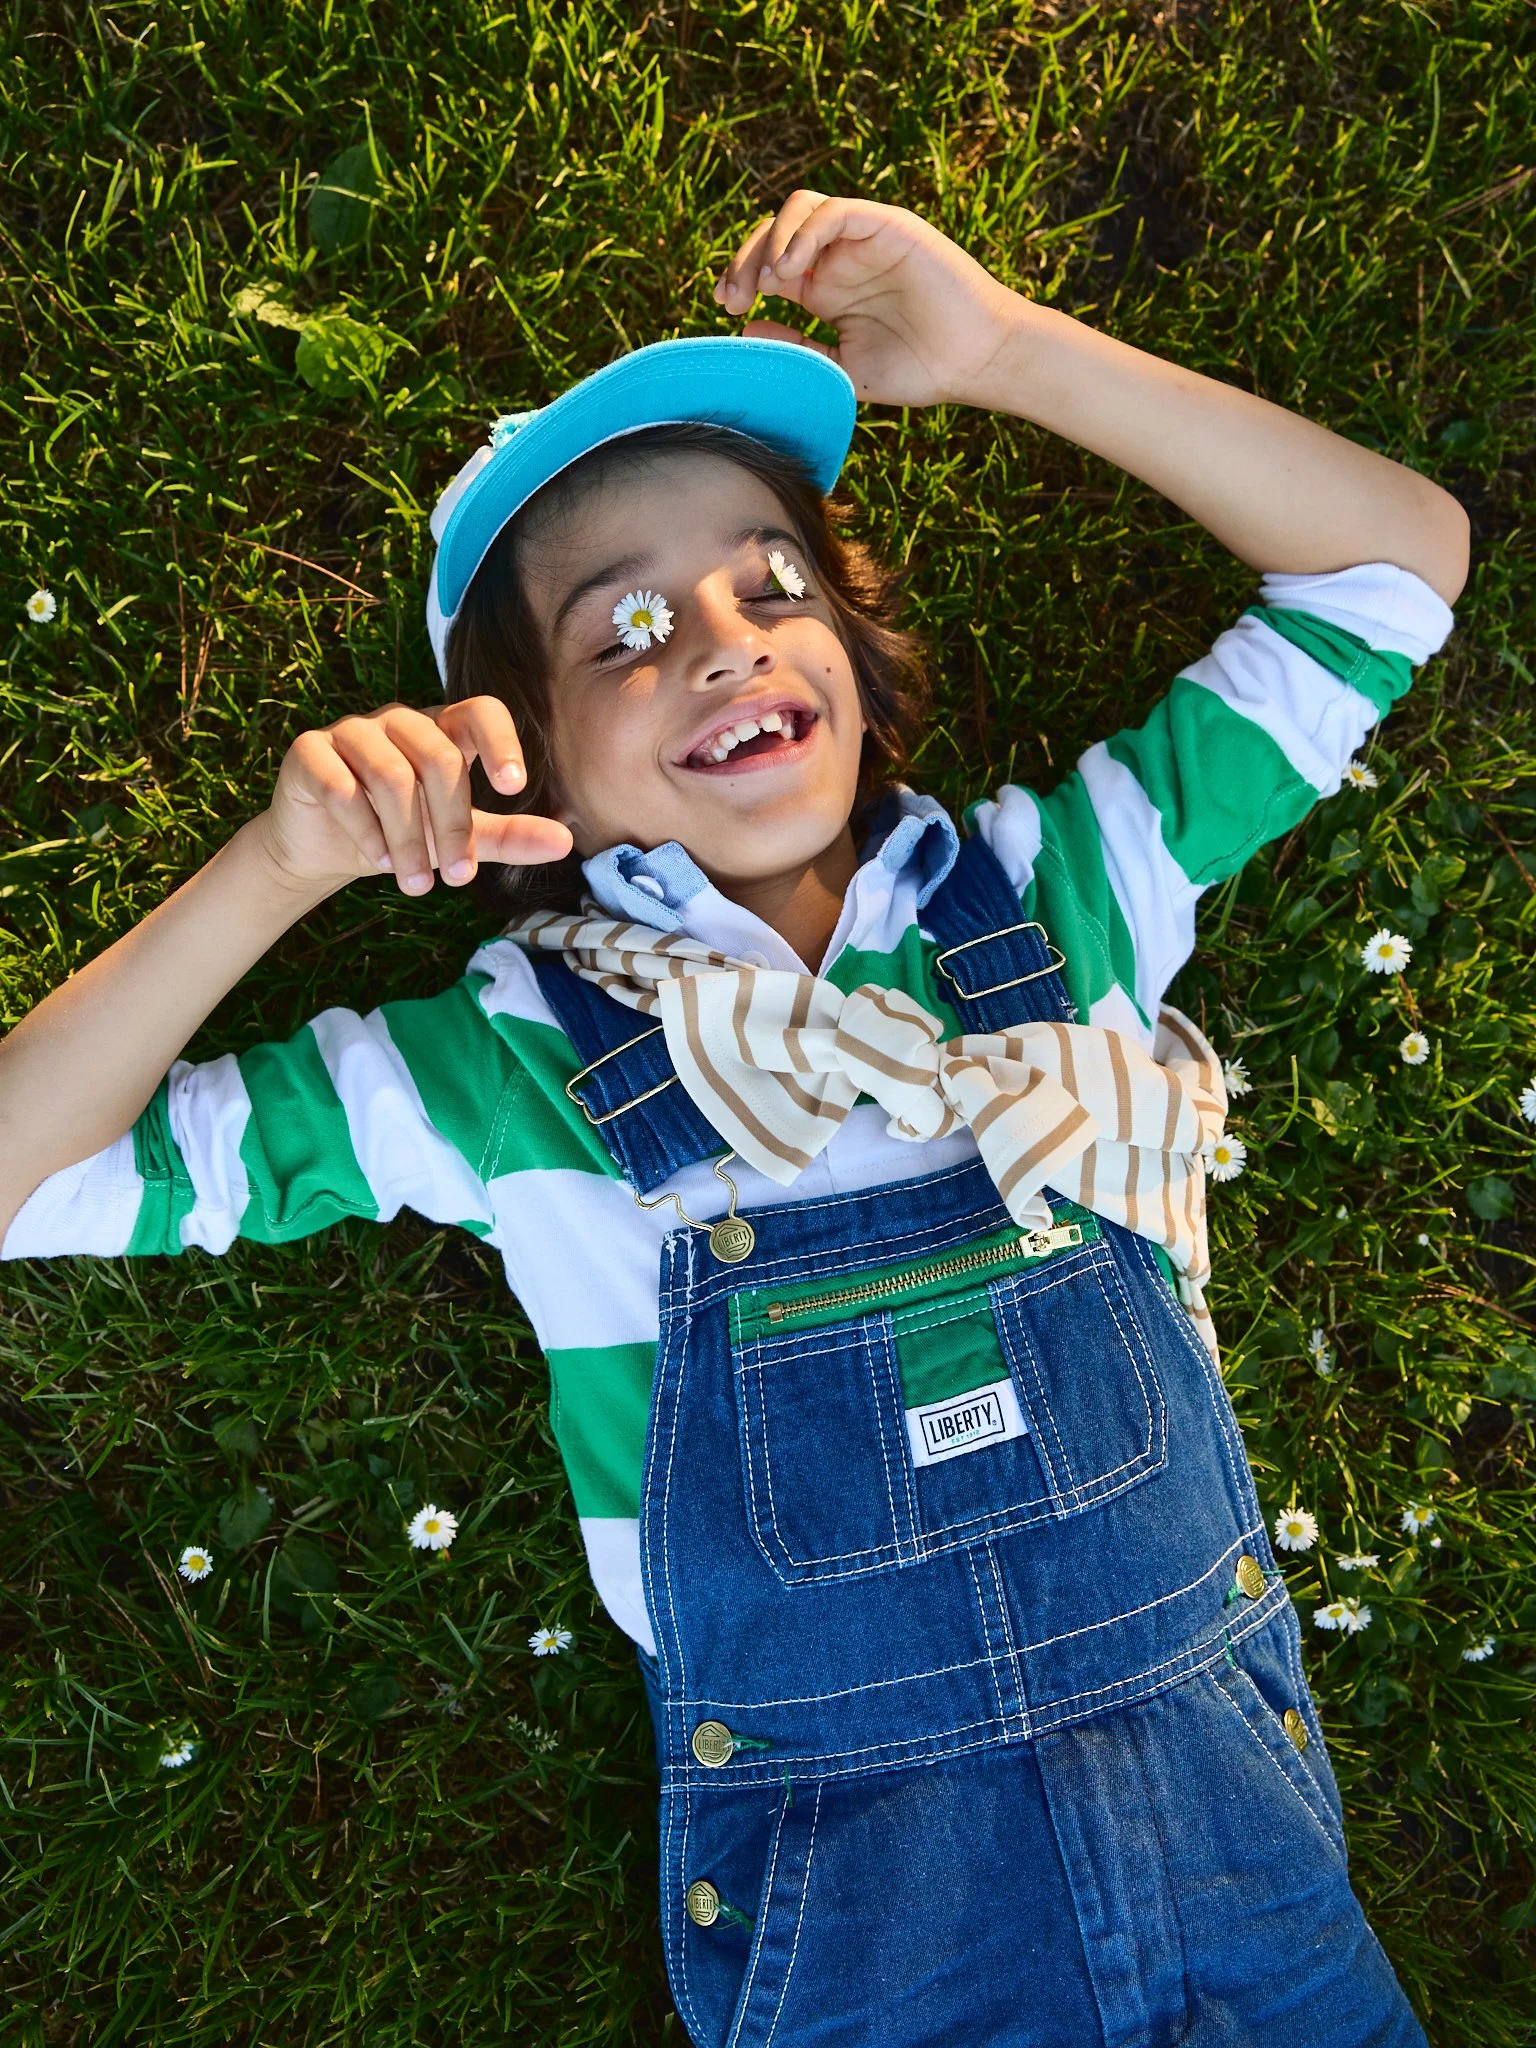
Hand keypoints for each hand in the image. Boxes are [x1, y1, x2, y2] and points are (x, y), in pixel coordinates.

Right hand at [256, 696, 573, 895]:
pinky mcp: (310, 752)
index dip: (501, 741)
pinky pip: (342, 786)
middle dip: (452, 825)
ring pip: (391, 775)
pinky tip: (377, 860)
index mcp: (442, 732)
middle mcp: (400, 722)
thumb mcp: (460, 838)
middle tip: (457, 878)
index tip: (513, 786)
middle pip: (439, 758)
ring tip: (414, 883)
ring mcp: (352, 731)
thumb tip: (566, 843)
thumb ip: (509, 836)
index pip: (480, 711)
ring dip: (408, 839)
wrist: (324, 849)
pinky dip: (364, 830)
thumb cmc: (401, 834)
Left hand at [713, 193, 1023, 408]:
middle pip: (774, 232)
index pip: (769, 265)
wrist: (975, 361)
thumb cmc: (918, 369)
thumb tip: (745, 329)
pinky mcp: (888, 225)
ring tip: (765, 282)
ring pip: (799, 208)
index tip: (726, 306)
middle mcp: (839, 258)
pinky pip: (835, 211)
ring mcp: (862, 239)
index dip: (740, 276)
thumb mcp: (842, 369)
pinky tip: (791, 270)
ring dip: (771, 239)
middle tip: (734, 295)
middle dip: (745, 258)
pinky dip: (805, 232)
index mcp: (825, 290)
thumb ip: (797, 349)